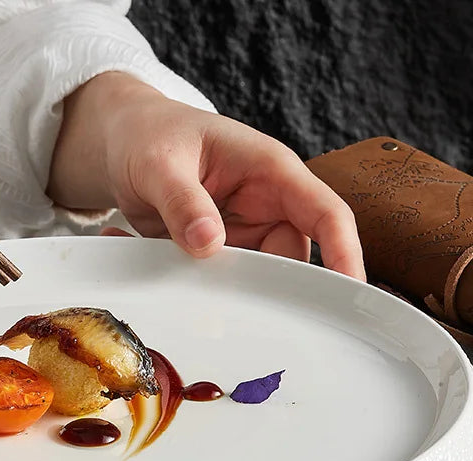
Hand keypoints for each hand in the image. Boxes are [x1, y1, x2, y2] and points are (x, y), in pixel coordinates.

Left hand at [48, 72, 364, 279]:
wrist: (122, 141)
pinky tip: (153, 266)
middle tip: (235, 313)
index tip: (350, 294)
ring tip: (180, 279)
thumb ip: (182, 201)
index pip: (325, 214)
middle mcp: (264, 204)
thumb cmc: (149, 135)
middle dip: (270, 289)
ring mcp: (240, 232)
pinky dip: (192, 283)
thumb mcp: (159, 163)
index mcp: (269, 171)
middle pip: (289, 259)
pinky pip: (217, 279)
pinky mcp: (215, 252)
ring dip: (223, 289)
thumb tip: (209, 244)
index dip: (344, 254)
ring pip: (253, 277)